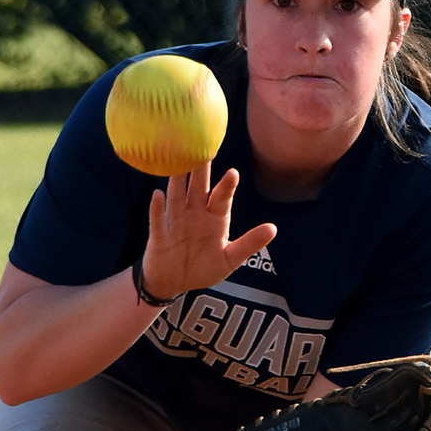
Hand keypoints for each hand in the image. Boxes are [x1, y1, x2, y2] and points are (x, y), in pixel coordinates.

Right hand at [142, 162, 276, 298]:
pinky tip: (157, 194)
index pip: (222, 198)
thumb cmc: (203, 268)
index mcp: (215, 218)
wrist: (173, 283)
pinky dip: (157, 208)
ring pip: (176, 197)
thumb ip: (249, 244)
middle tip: (201, 147)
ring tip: (177, 161)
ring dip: (176, 181)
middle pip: (197, 188)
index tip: (233, 173)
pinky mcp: (159, 234)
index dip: (226, 186)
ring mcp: (176, 222)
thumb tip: (273, 228)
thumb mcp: (230, 259)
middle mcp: (195, 214)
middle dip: (200, 171)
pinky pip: (158, 219)